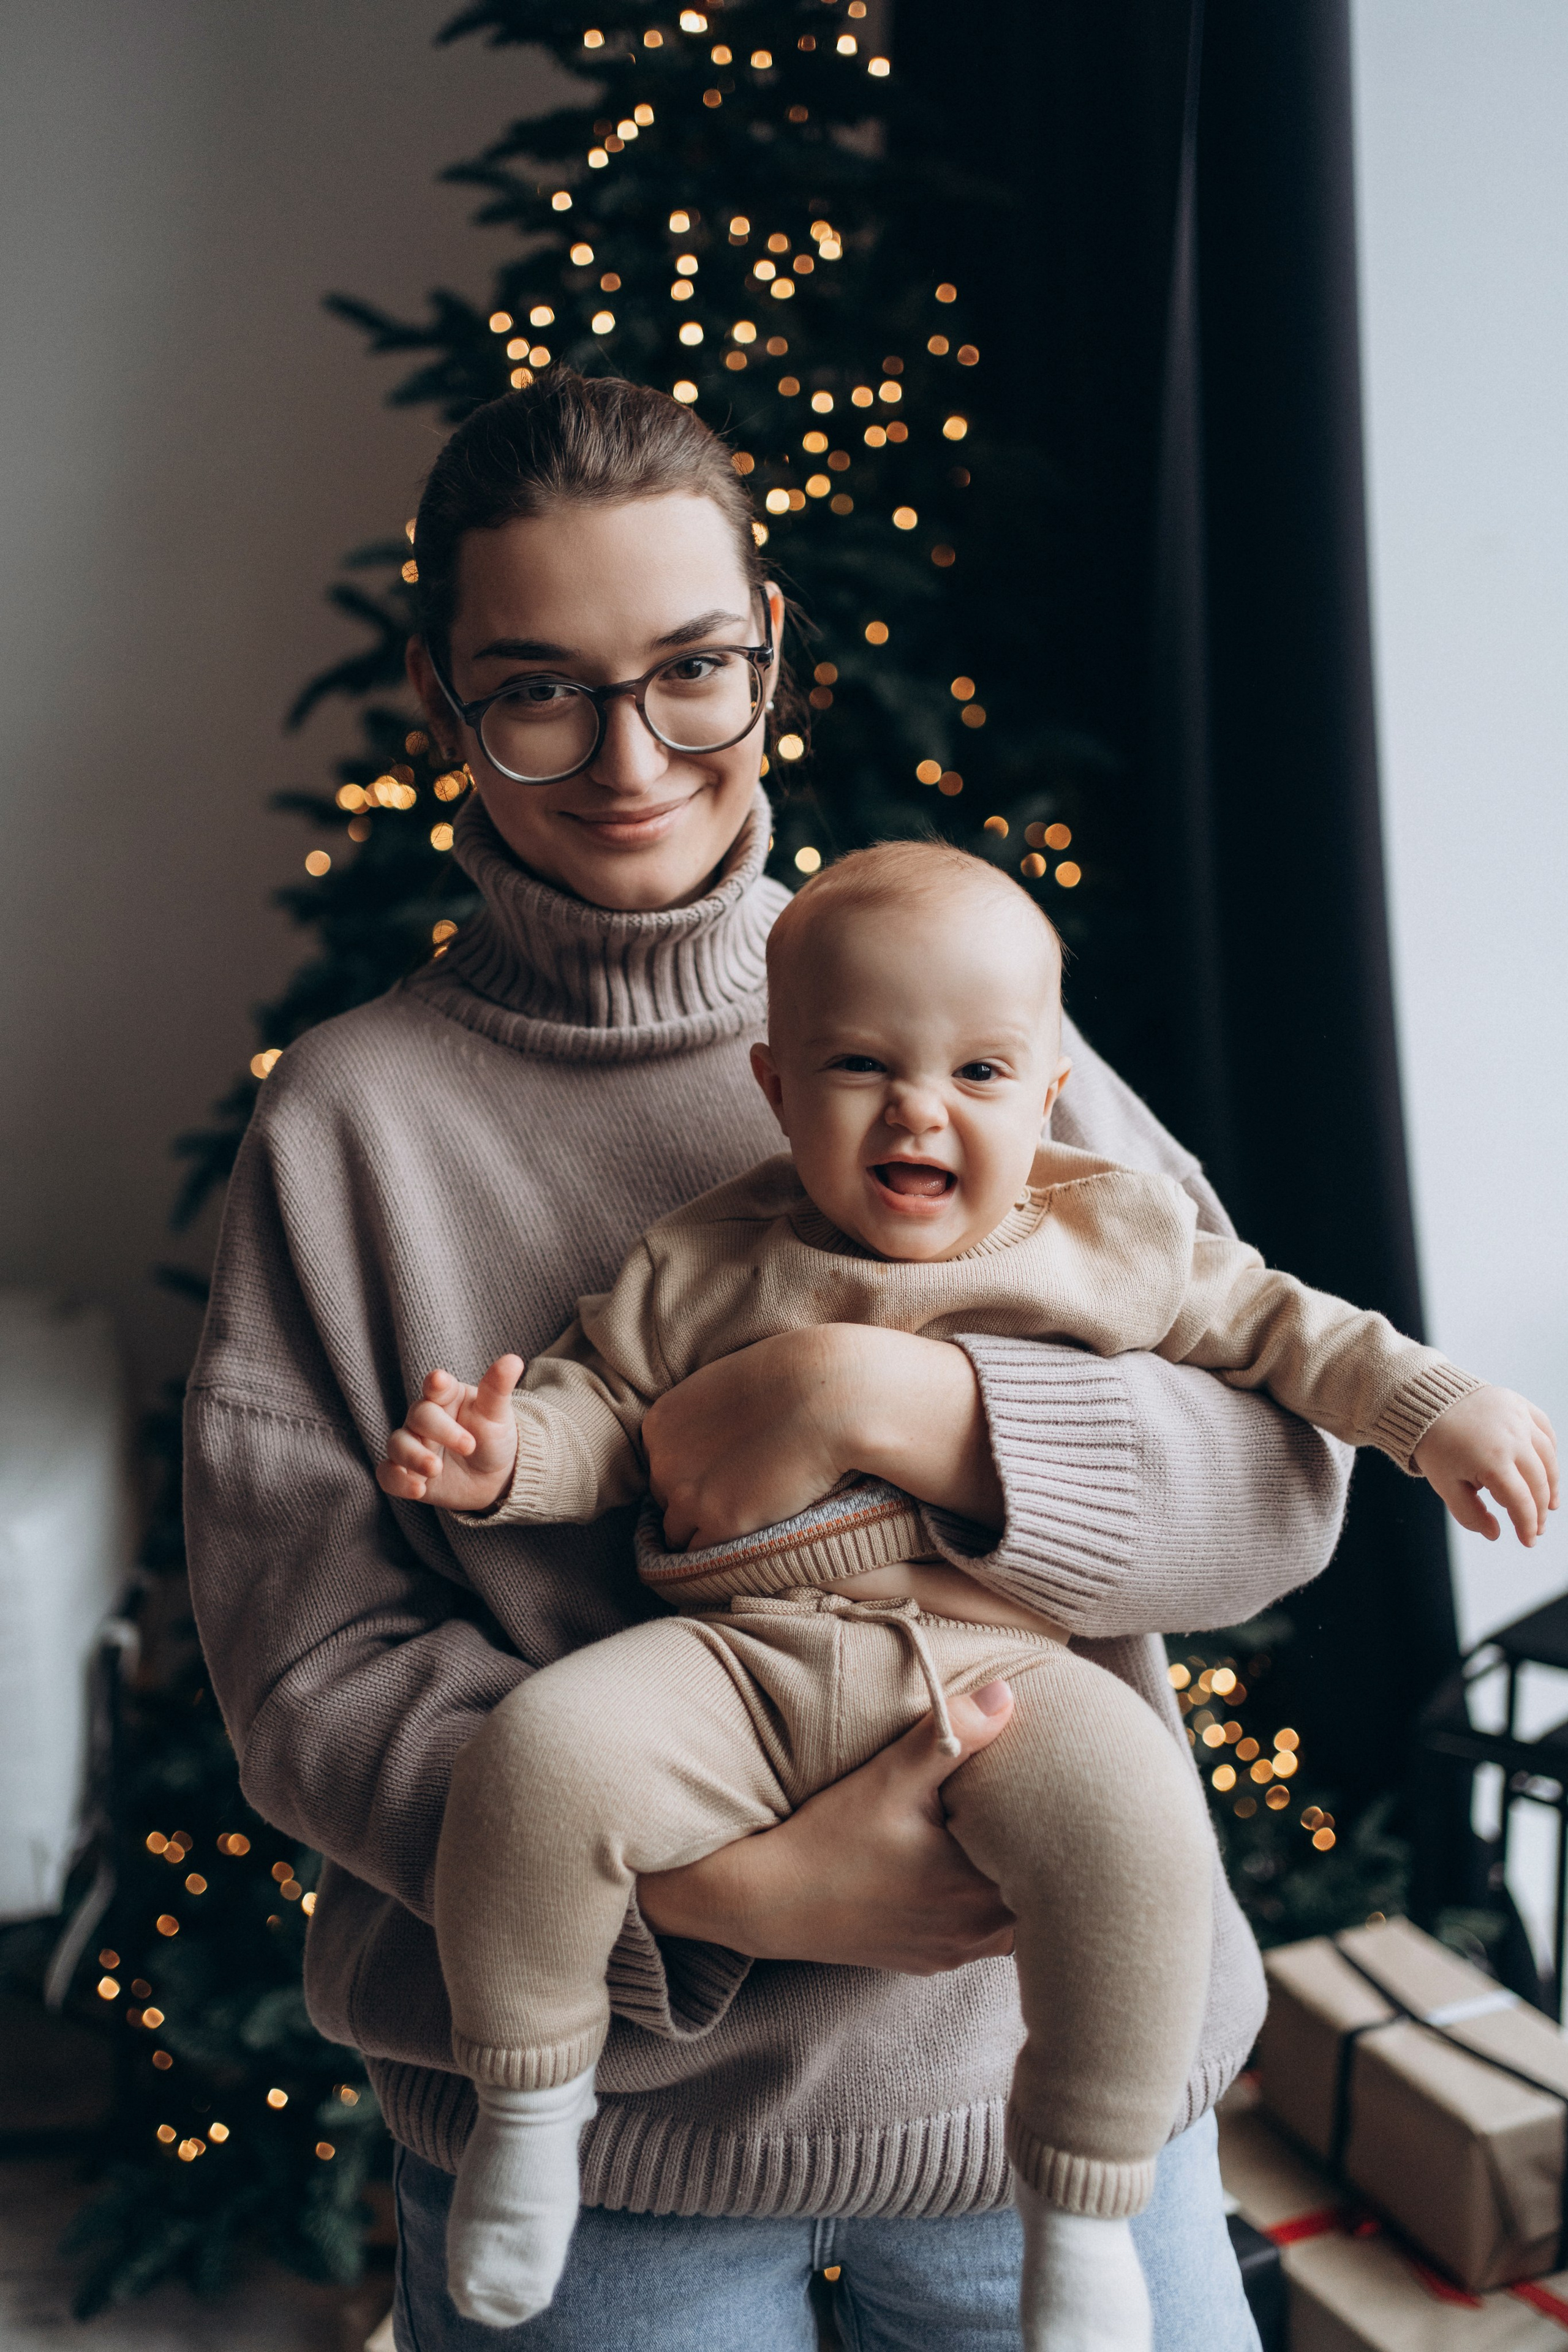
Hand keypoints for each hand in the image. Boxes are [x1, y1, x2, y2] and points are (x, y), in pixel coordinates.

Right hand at [376, 1356, 523, 1511]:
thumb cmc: (492, 1437)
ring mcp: (412, 1445)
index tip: (439, 1382)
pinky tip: (418, 1488)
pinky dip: (398, 1481)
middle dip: (440, 1430)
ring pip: (397, 1444)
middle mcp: (424, 1419)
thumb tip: (513, 1360)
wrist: (493, 1476)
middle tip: (469, 1446)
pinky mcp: (405, 1473)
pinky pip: (388, 1475)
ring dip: (413, 1456)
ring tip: (436, 1469)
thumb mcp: (497, 1415)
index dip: (436, 1384)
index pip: (436, 1386)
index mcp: (445, 1397)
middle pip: (418, 1416)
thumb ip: (498, 1389)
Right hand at [637, 1681, 1016, 1969]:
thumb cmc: (827, 1839)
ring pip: (1011, 1923)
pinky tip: (959, 1873)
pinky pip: (977, 1937)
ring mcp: (949, 1954)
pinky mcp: (926, 1961)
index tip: (1047, 1796)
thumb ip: (952, 1736)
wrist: (764, 1901)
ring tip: (1002, 1840)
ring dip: (1010, 1884)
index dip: (1056, 1831)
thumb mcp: (889, 1778)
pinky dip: (980, 1907)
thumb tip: (1008, 1697)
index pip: (1049, 1866)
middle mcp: (971, 1934)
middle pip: (1037, 1898)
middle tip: (1036, 1811)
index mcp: (974, 1891)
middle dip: (1038, 1857)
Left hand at [643, 1323, 1003, 1551]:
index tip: (724, 1476)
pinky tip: (751, 1540)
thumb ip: (705, 1420)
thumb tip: (710, 1448)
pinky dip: (724, 1554)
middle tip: (741, 1497)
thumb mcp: (727, 1389)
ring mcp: (688, 1496)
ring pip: (681, 1534)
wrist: (832, 1396)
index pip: (663, 1467)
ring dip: (708, 1533)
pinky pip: (705, 1556)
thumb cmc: (793, 1381)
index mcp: (661, 1424)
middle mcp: (664, 1462)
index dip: (695, 1475)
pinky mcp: (720, 1524)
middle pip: (668, 1501)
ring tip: (747, 1524)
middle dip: (698, 1503)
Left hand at [1414, 1385, 1559, 1544]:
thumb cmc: (1435, 1445)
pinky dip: (1549, 1453)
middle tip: (1537, 1528)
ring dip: (1551, 1484)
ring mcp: (1519, 1419)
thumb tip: (1495, 1533)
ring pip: (1548, 1458)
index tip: (1528, 1542)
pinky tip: (1546, 1469)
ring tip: (1549, 1504)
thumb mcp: (1445, 1485)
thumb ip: (1470, 1514)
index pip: (1521, 1502)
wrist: (1426, 1400)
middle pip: (1538, 1483)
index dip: (1527, 1526)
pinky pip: (1545, 1431)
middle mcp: (1512, 1438)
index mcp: (1492, 1461)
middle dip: (1540, 1510)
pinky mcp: (1520, 1404)